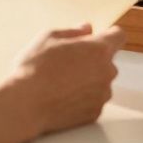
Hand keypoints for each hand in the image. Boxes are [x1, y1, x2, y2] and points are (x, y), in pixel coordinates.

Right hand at [0, 24, 124, 142]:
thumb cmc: (35, 69)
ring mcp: (102, 94)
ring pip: (101, 82)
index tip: (97, 39)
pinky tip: (63, 97)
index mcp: (98, 49)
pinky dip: (83, 99)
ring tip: (62, 82)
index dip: (108, 36)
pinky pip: (94, 101)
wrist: (25, 104)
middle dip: (94, 60)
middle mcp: (107, 71)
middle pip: (108, 61)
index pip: (118, 35)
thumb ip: (73, 31)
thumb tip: (86, 29)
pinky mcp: (95, 113)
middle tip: (69, 62)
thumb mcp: (48, 37)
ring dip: (90, 80)